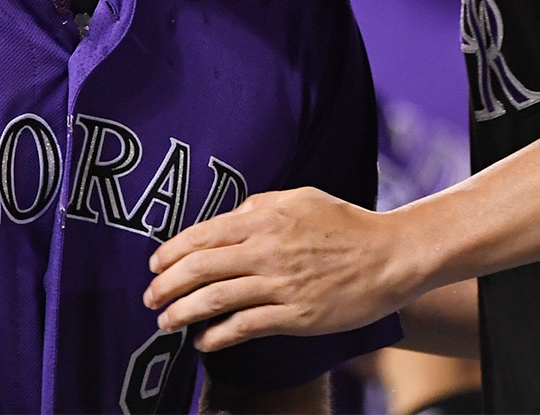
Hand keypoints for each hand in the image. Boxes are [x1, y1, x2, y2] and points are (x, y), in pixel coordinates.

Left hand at [144, 187, 408, 351]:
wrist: (390, 256)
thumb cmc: (346, 224)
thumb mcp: (301, 198)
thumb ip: (260, 205)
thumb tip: (228, 218)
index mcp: (264, 219)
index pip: (202, 235)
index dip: (171, 252)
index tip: (154, 265)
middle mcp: (266, 250)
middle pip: (200, 268)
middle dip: (166, 285)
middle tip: (149, 298)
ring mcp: (280, 285)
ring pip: (216, 299)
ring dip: (182, 313)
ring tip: (165, 322)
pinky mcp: (296, 316)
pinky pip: (246, 327)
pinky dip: (217, 336)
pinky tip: (202, 342)